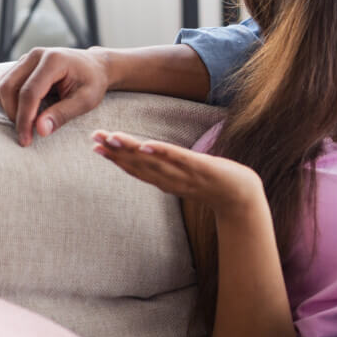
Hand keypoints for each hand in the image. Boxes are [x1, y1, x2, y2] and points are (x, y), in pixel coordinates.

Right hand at [0, 47, 110, 146]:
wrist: (95, 66)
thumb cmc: (93, 83)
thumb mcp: (87, 100)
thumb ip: (63, 114)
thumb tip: (40, 130)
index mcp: (54, 60)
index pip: (29, 92)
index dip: (25, 118)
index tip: (26, 139)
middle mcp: (35, 56)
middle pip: (9, 88)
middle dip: (14, 114)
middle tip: (27, 133)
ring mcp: (25, 59)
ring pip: (1, 86)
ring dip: (8, 108)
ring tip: (28, 121)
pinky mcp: (20, 66)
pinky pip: (1, 84)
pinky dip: (6, 101)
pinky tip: (23, 110)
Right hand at [91, 130, 264, 218]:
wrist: (243, 198)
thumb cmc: (216, 184)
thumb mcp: (188, 177)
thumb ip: (171, 170)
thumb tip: (156, 159)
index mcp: (167, 181)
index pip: (137, 169)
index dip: (116, 159)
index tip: (95, 147)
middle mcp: (171, 180)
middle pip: (139, 165)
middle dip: (115, 152)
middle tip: (93, 139)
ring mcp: (186, 175)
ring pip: (153, 161)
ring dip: (131, 150)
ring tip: (112, 138)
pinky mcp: (202, 168)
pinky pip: (179, 159)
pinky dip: (162, 152)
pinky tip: (146, 145)